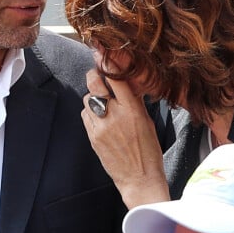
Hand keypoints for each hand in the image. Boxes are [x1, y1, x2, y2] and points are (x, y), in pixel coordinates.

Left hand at [83, 69, 169, 209]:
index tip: (103, 53)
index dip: (108, 63)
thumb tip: (124, 84)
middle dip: (93, 75)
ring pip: (87, 99)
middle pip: (94, 83)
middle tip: (96, 74)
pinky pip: (85, 115)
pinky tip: (100, 119)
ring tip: (103, 104)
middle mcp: (115, 116)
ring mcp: (101, 127)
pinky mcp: (92, 137)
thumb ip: (134, 102)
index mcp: (132, 110)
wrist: (140, 179)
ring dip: (93, 97)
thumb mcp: (148, 122)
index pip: (116, 78)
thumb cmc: (148, 151)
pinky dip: (90, 113)